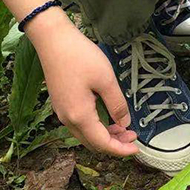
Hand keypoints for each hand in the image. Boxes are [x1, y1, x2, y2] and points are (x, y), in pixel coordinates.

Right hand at [28, 10, 138, 157]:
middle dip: (114, 144)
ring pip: (85, 134)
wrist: (53, 40)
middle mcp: (67, 119)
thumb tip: (124, 123)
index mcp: (79, 116)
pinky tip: (106, 117)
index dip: (120, 150)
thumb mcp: (106, 80)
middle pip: (92, 143)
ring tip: (123, 127)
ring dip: (104, 135)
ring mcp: (62, 112)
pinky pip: (79, 124)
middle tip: (133, 137)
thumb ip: (117, 104)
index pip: (102, 144)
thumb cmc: (80, 57)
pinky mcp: (61, 103)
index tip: (136, 149)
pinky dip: (95, 126)